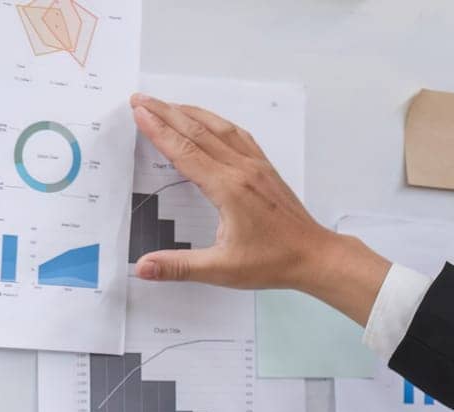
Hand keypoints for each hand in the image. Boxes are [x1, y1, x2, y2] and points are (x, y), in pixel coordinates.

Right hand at [128, 94, 388, 322]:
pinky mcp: (267, 169)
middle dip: (166, 112)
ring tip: (166, 103)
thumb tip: (143, 268)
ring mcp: (257, 167)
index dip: (158, 131)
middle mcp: (242, 171)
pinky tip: (208, 120)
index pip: (185, 151)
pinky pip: (239, 136)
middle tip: (140, 99)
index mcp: (228, 190)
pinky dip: (217, 122)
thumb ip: (180, 267)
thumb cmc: (274, 262)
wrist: (315, 256)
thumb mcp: (222, 269)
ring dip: (190, 112)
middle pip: (197, 132)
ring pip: (219, 128)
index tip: (138, 112)